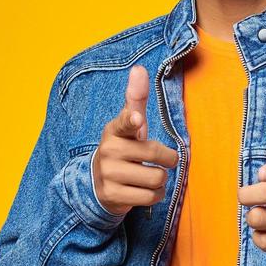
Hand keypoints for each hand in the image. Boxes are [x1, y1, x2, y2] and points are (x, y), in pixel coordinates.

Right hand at [92, 65, 179, 216]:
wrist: (97, 183)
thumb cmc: (123, 147)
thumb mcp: (128, 124)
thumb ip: (136, 99)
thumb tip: (139, 68)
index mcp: (115, 129)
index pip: (125, 122)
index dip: (133, 120)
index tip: (138, 120)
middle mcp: (109, 150)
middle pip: (155, 155)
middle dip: (167, 160)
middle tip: (161, 161)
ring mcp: (108, 174)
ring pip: (156, 178)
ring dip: (161, 180)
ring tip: (149, 176)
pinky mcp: (112, 196)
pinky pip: (150, 197)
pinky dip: (156, 195)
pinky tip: (146, 190)